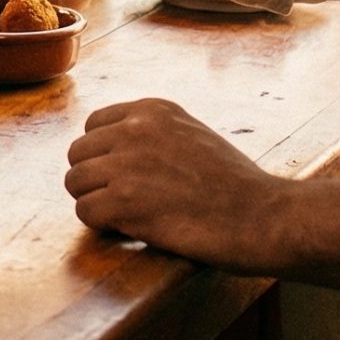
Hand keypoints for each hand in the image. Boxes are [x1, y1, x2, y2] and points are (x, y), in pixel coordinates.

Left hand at [64, 99, 283, 270]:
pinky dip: (102, 226)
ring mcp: (126, 164)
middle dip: (95, 180)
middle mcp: (134, 129)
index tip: (125, 176)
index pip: (94, 126)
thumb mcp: (192, 134)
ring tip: (128, 216)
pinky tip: (131, 229)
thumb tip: (114, 151)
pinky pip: (85, 212)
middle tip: (124, 201)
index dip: (104, 155)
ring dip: (96, 203)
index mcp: (151, 110)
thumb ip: (153, 134)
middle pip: (78, 154)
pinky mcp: (124, 201)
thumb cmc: (236, 185)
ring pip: (75, 183)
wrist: (263, 216)